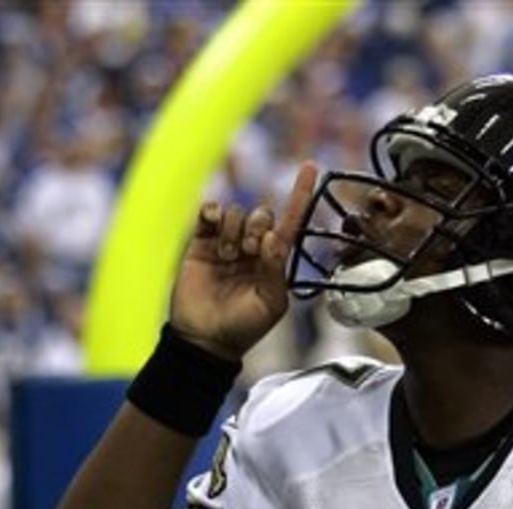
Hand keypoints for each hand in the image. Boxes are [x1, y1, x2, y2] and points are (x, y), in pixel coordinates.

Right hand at [169, 162, 317, 360]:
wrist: (205, 338)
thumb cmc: (245, 326)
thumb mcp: (271, 303)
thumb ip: (276, 270)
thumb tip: (271, 237)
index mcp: (276, 259)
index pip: (292, 221)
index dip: (301, 194)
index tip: (311, 166)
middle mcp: (253, 247)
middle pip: (263, 213)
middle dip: (258, 227)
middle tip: (249, 252)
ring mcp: (226, 243)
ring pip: (236, 212)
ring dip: (234, 230)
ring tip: (227, 257)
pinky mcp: (200, 242)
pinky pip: (210, 213)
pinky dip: (212, 212)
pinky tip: (212, 226)